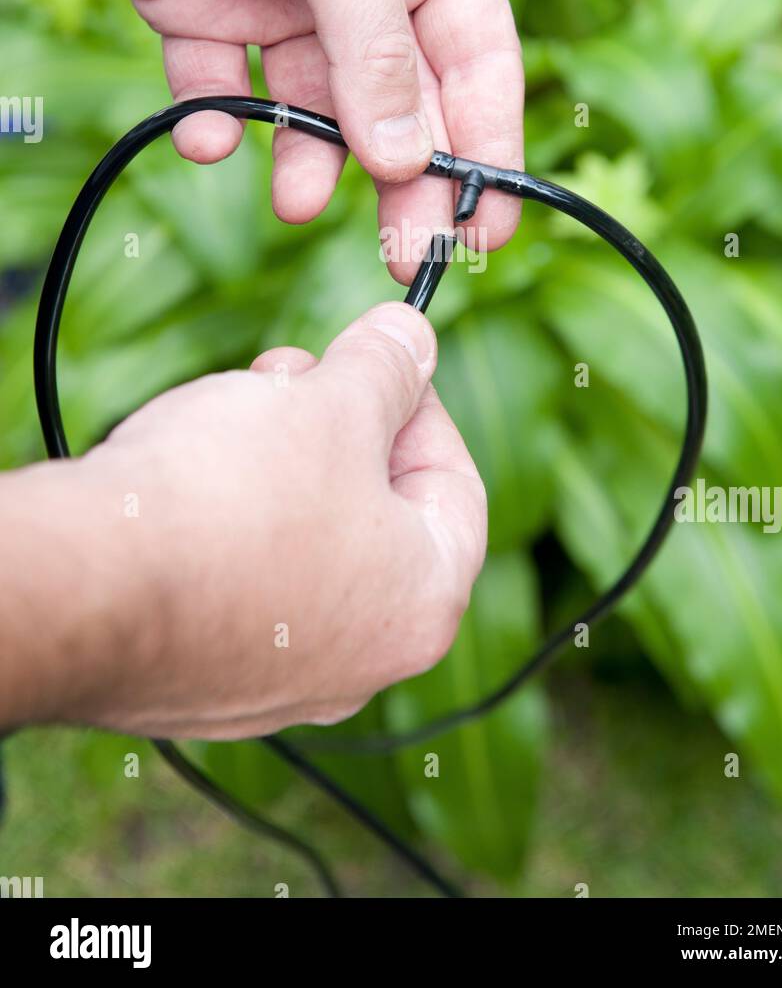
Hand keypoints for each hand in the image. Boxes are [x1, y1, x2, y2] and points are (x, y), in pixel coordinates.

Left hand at [0, 0, 523, 282]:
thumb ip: (375, 54)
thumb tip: (405, 160)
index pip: (477, 62)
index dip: (486, 145)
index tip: (489, 226)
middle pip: (398, 103)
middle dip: (400, 178)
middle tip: (402, 251)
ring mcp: (286, 0)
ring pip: (313, 109)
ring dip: (306, 159)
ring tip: (294, 200)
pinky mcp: (211, 14)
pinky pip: (226, 91)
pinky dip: (218, 121)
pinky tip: (210, 135)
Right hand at [0, 304, 485, 737]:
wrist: (87, 587)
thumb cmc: (231, 496)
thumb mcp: (334, 403)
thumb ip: (389, 367)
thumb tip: (414, 337)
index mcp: (422, 603)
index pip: (455, 485)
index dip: (420, 404)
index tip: (376, 362)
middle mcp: (364, 665)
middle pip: (375, 516)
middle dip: (338, 428)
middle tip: (291, 378)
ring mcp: (279, 683)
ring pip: (304, 545)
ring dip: (281, 466)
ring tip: (228, 416)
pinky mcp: (205, 682)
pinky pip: (238, 585)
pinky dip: (226, 524)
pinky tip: (187, 480)